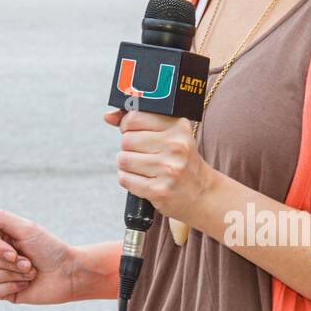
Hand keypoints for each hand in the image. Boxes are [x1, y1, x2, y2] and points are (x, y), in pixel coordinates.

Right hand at [0, 207, 78, 304]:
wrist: (68, 274)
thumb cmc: (49, 248)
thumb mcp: (26, 228)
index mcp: (0, 235)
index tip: (15, 252)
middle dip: (8, 263)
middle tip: (29, 263)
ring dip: (12, 275)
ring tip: (31, 273)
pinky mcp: (3, 291)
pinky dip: (9, 288)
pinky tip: (24, 285)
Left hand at [104, 108, 216, 226]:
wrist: (202, 194)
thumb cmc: (180, 160)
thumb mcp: (170, 134)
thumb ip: (139, 121)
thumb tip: (108, 116)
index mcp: (178, 127)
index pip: (134, 118)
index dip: (127, 125)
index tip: (133, 131)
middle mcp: (176, 146)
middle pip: (126, 140)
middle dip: (128, 147)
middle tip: (143, 154)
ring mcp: (168, 169)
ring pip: (123, 160)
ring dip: (127, 165)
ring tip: (144, 168)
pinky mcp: (159, 190)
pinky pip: (125, 179)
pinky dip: (128, 180)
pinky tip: (143, 180)